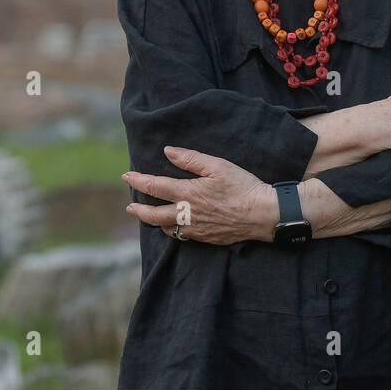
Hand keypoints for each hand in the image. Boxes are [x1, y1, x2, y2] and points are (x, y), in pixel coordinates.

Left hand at [122, 146, 277, 243]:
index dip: (138, 181)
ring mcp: (196, 229)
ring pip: (166, 228)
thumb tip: (168, 151)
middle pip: (153, 215)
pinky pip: (182, 236)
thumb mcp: (218, 166)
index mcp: (188, 193)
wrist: (263, 214)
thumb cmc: (243, 186)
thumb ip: (190, 159)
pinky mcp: (206, 238)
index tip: (127, 176)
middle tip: (130, 207)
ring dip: (154, 221)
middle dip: (138, 210)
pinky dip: (172, 230)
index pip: (155, 187)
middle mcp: (187, 214)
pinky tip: (173, 226)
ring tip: (149, 216)